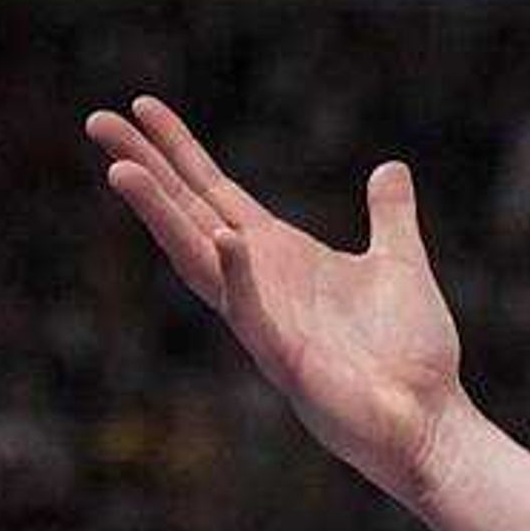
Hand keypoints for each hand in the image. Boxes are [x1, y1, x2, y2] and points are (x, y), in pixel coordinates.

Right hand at [86, 96, 472, 508]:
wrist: (432, 425)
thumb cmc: (412, 356)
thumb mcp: (400, 266)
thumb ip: (390, 218)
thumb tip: (391, 167)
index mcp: (280, 258)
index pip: (216, 194)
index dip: (179, 152)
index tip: (141, 106)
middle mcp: (260, 285)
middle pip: (188, 216)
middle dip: (145, 169)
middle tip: (97, 119)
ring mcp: (265, 324)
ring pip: (199, 262)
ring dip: (162, 217)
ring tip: (122, 169)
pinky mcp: (287, 363)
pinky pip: (253, 315)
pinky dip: (238, 278)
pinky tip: (224, 239)